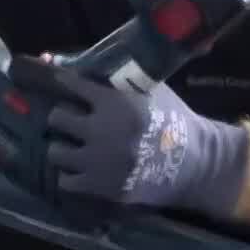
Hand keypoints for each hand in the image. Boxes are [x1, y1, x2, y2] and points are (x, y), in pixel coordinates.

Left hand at [18, 61, 249, 217]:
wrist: (195, 162)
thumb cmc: (172, 121)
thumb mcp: (151, 91)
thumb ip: (120, 80)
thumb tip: (87, 63)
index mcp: (115, 102)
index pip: (72, 84)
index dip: (64, 82)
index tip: (60, 82)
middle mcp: (102, 130)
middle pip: (56, 118)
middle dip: (62, 117)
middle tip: (69, 121)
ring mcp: (99, 161)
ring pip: (55, 151)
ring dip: (62, 147)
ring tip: (71, 147)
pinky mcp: (100, 186)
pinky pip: (65, 180)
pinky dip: (70, 175)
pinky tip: (80, 169)